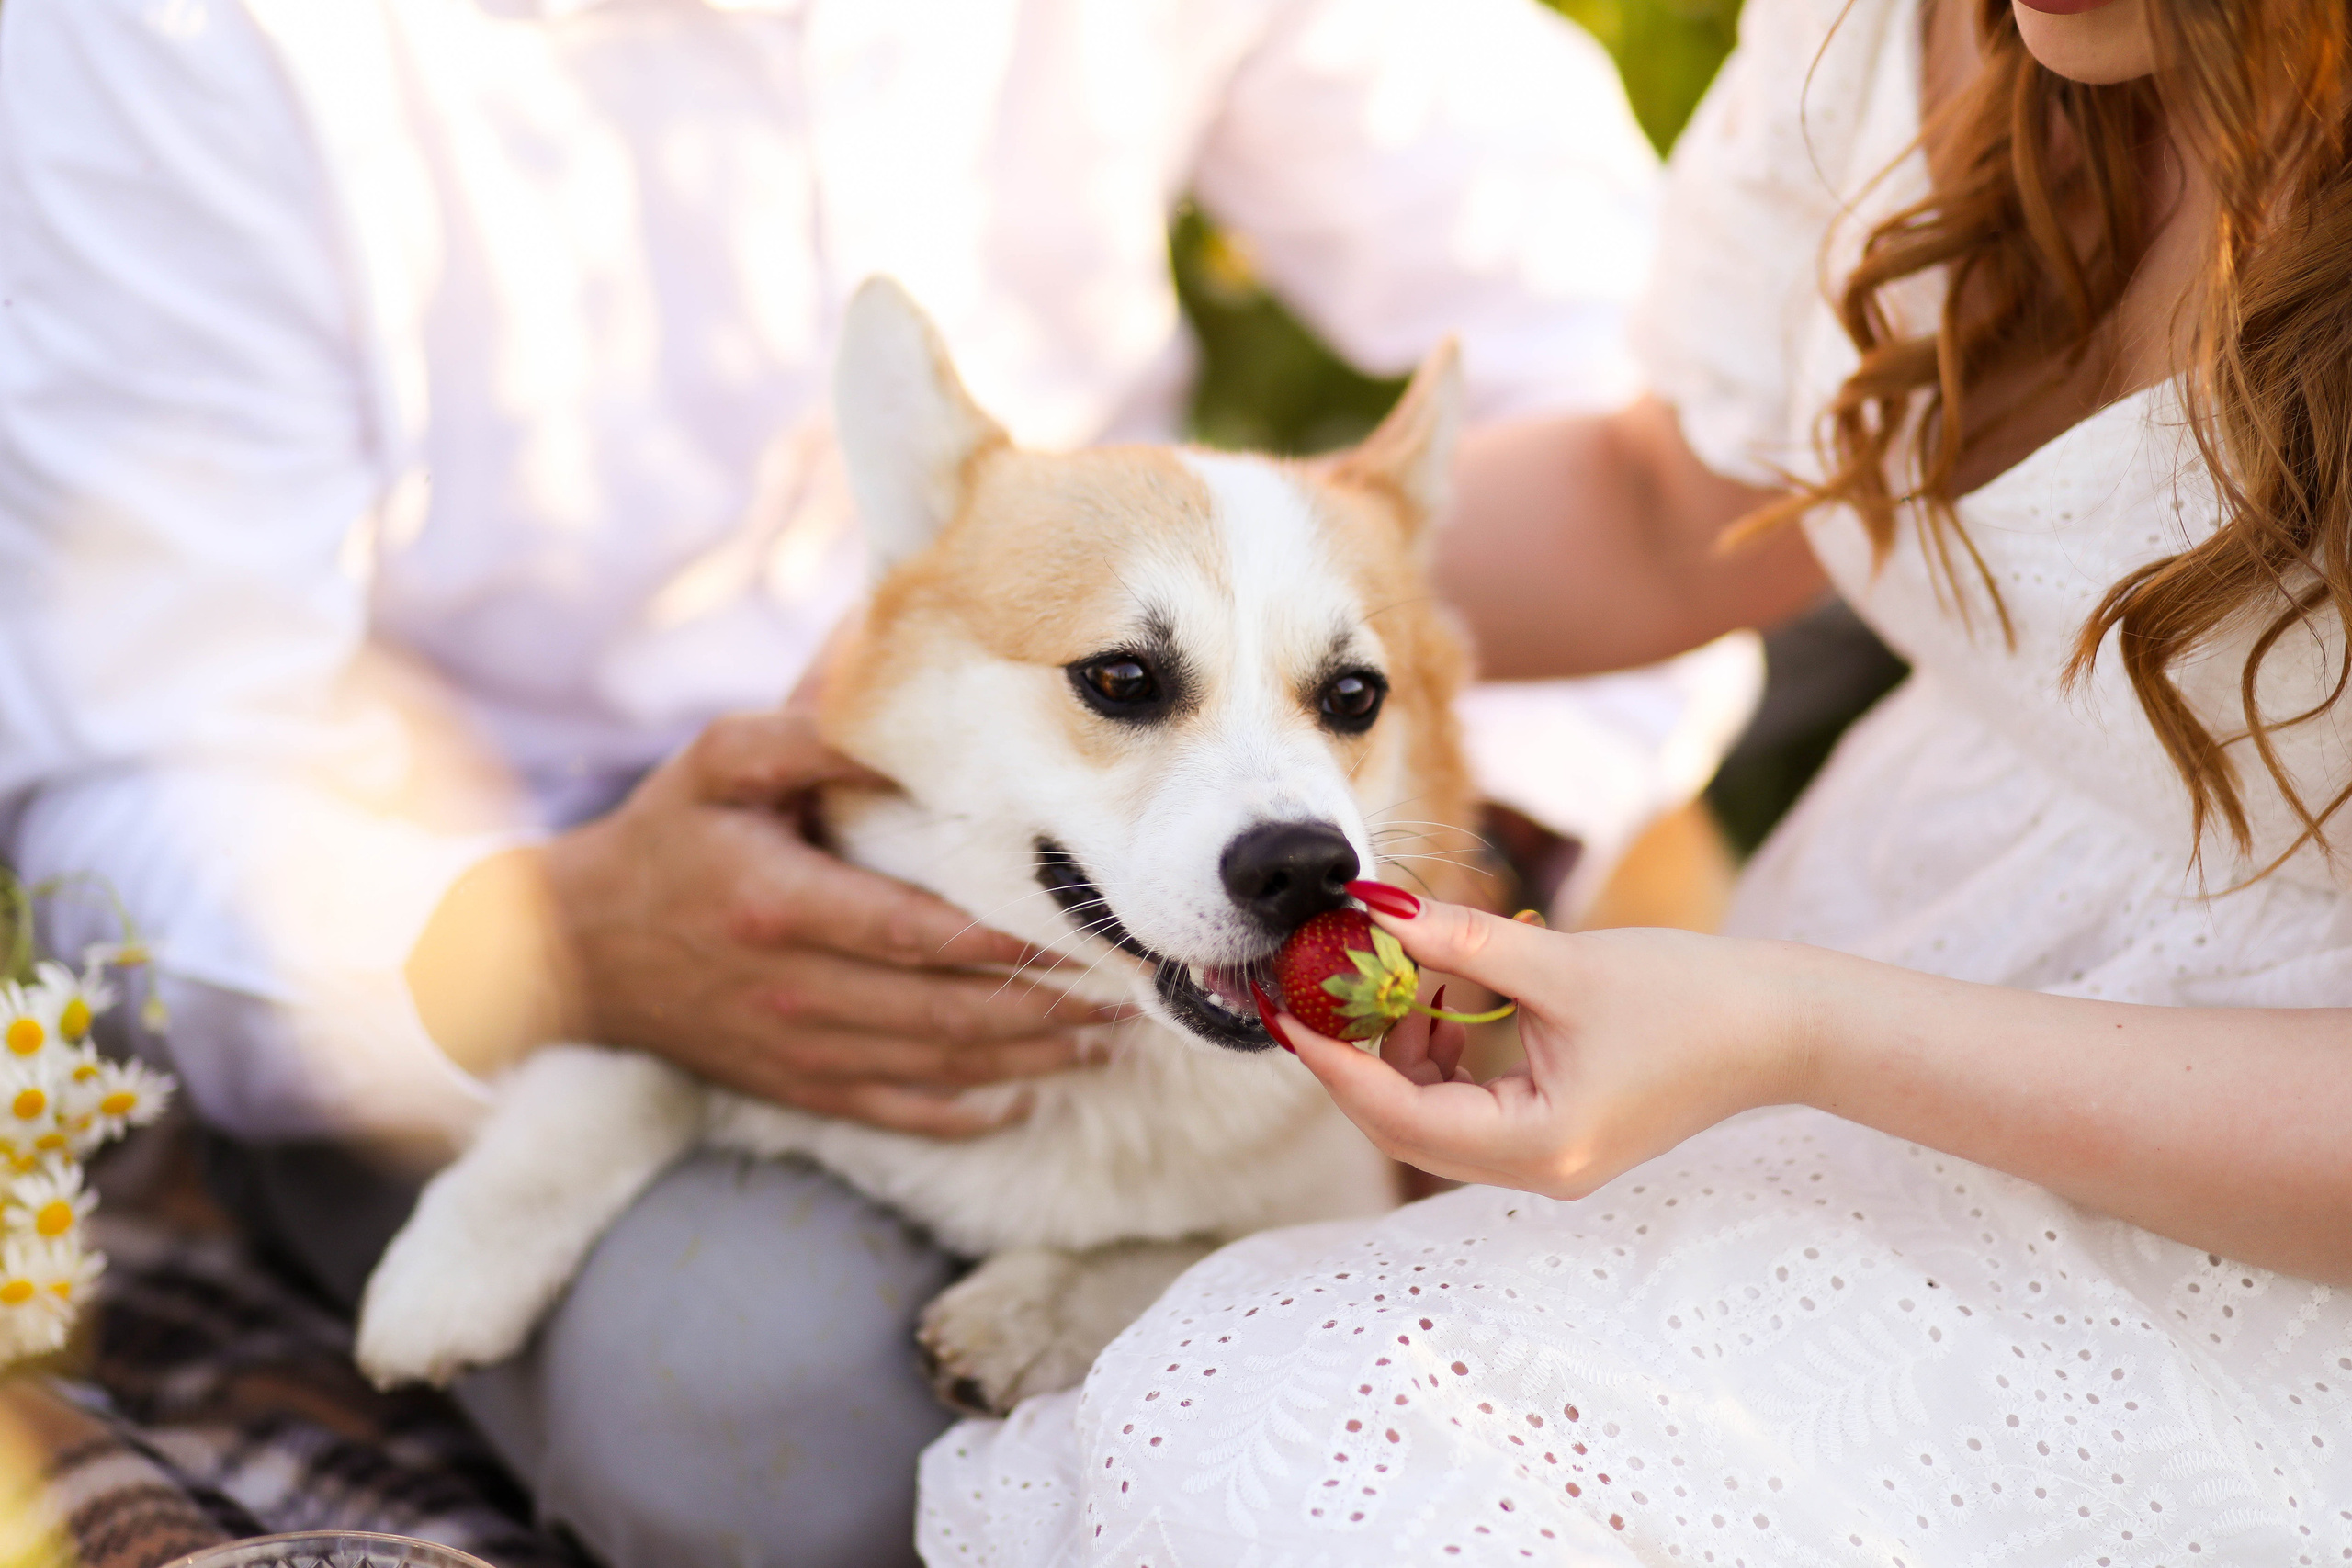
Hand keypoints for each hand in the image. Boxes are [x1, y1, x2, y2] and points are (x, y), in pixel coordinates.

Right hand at [531, 709, 1110, 1136]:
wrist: (572, 954)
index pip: (916, 933)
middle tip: (1132, 994)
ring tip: (1107, 1040)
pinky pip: (896, 1112)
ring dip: (1030, 1060)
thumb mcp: (716, 766)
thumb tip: (896, 713)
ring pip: (936, 1067)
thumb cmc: (662, 842)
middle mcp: (795, 990)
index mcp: (781, 906)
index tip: (1087, 934)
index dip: (1006, 943)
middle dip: (1047, 1009)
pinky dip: (966, 1110)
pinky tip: (1025, 1097)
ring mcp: (797, 1049)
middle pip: (946, 1012)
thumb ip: (806, 736)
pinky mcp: (795, 1086)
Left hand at [1268, 889, 1819, 1197]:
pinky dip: (1447, 1043)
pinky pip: (1473, 1096)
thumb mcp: (1561, 964)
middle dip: (1358, 1045)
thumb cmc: (1691, 997)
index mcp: (1534, 1147)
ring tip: (1404, 966)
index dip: (1331, 1059)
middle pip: (1405, 1118)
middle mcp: (1533, 1168)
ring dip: (1406, 1038)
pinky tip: (1450, 986)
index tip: (1283, 1007)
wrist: (1785, 1024)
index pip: (1394, 1114)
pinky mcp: (1558, 1127)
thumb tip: (1374, 910)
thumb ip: (1460, 941)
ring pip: (1435, 1105)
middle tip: (1318, 979)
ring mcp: (1546, 1154)